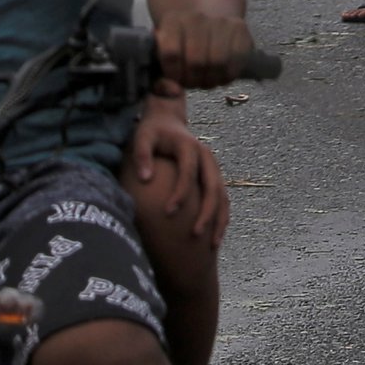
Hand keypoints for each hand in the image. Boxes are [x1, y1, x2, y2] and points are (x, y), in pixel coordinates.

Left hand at [124, 101, 230, 250]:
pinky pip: (222, 200)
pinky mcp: (213, 177)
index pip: (188, 173)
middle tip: (195, 235)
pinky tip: (215, 237)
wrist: (167, 120)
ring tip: (212, 245)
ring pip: (223, 196)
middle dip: (207, 212)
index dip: (180, 193)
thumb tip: (145, 179)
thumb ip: (142, 155)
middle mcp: (206, 158)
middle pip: (213, 187)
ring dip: (219, 220)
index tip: (168, 213)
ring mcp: (213, 168)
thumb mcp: (142, 137)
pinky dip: (221, 218)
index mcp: (190, 147)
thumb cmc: (152, 132)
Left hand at [152, 6, 251, 89]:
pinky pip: (236, 60)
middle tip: (194, 83)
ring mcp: (220, 20)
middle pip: (196, 60)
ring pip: (218, 61)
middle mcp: (196, 17)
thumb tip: (174, 91)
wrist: (207, 24)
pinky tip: (221, 76)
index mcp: (172, 21)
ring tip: (207, 81)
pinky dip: (228, 75)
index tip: (177, 80)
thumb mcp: (163, 59)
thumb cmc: (182, 48)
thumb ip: (159, 80)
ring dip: (212, 79)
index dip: (174, 73)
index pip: (171, 53)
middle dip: (195, 80)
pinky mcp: (240, 28)